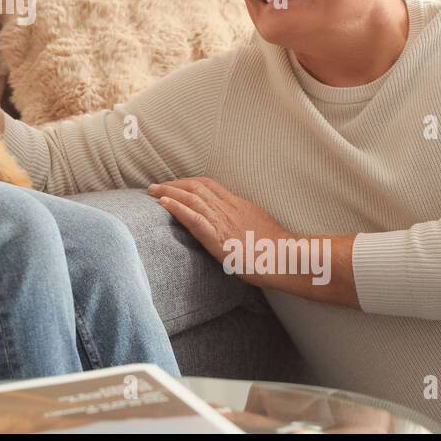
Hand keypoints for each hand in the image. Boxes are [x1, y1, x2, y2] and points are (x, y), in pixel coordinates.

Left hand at [147, 176, 287, 284]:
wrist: (288, 258)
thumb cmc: (276, 249)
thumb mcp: (259, 225)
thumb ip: (243, 220)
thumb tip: (233, 224)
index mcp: (238, 204)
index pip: (209, 185)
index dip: (189, 182)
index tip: (174, 184)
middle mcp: (229, 208)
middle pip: (197, 187)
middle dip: (174, 184)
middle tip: (155, 185)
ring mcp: (224, 222)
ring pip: (192, 198)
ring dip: (169, 192)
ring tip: (152, 191)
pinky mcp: (219, 238)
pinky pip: (195, 218)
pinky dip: (177, 208)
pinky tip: (164, 203)